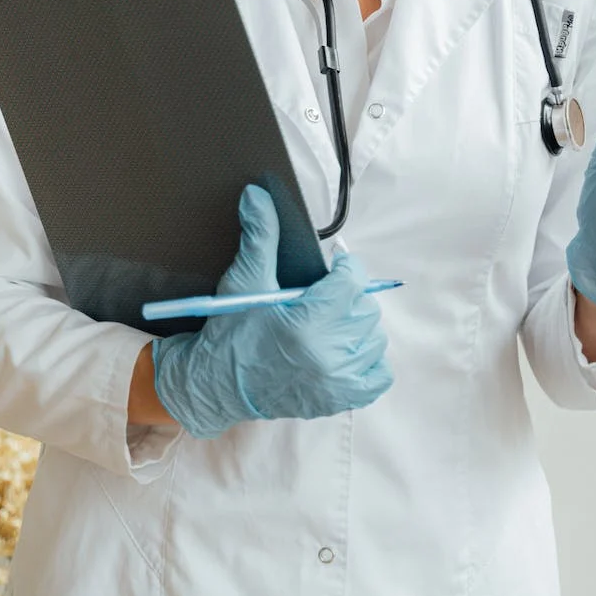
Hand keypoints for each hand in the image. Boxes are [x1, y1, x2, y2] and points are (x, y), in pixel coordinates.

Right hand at [152, 185, 392, 437]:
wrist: (216, 384)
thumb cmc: (230, 331)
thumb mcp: (245, 280)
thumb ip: (260, 235)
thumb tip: (258, 194)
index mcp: (307, 324)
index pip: (352, 282)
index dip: (345, 268)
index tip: (333, 266)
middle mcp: (328, 356)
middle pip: (364, 308)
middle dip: (348, 295)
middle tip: (324, 295)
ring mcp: (336, 383)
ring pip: (374, 339)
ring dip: (358, 325)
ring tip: (331, 319)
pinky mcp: (339, 401)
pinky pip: (378, 376)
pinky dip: (370, 360)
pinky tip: (347, 348)